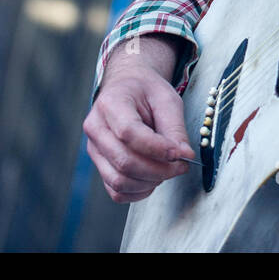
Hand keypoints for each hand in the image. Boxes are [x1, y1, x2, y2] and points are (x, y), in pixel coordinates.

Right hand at [83, 38, 194, 203]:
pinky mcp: (100, 165)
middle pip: (124, 161)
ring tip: (168, 170)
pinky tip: (154, 178)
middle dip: (158, 170)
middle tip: (181, 165)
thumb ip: (175, 128)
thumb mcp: (167, 99)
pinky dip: (139, 191)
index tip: (180, 153)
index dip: (157, 148)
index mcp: (110, 103)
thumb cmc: (146, 91)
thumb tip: (184, 155)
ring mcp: (95, 149)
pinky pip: (116, 191)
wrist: (128, 88)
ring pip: (119, 181)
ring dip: (150, 182)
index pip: (129, 133)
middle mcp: (96, 128)